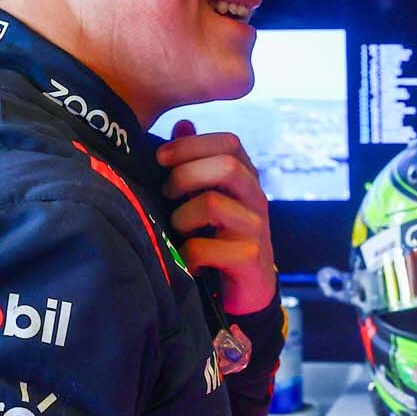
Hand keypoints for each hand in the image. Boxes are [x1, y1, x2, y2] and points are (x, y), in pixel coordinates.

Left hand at [158, 121, 276, 313]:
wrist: (246, 292)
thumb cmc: (220, 239)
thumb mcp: (208, 196)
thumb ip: (196, 162)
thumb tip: (182, 123)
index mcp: (245, 179)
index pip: (229, 143)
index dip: (190, 145)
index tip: (161, 158)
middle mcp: (255, 199)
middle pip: (227, 166)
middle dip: (185, 176)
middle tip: (167, 195)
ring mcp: (256, 230)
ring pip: (211, 204)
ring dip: (181, 217)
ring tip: (176, 231)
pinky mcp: (249, 260)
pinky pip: (204, 248)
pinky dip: (185, 255)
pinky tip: (184, 261)